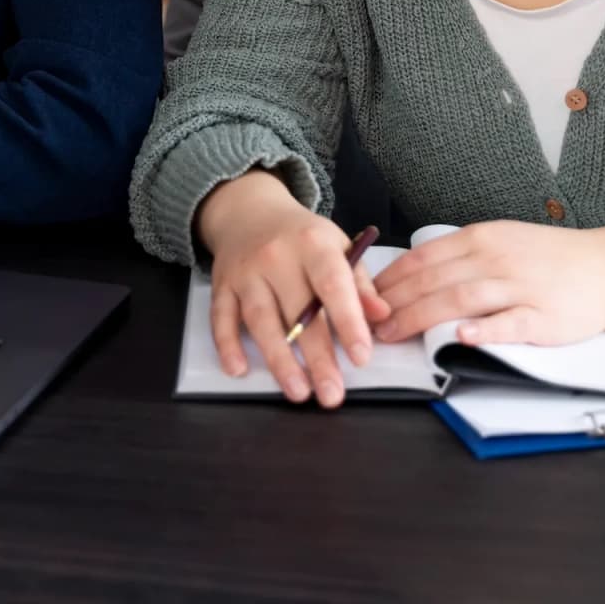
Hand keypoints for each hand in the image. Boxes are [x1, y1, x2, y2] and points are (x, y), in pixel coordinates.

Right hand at [196, 170, 389, 406]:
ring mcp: (246, 270)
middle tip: (333, 395)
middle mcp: (276, 255)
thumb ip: (359, 283)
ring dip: (278, 359)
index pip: (332, 283)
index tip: (362, 357)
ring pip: (261, 318)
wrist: (250, 210)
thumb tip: (382, 316)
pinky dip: (227, 344)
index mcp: (313, 243)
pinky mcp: (222, 284)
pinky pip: (221, 317)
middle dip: (317, 356)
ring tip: (298, 392)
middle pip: (298, 310)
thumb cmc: (302, 237)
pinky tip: (238, 370)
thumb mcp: (337, 246)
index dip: (348, 320)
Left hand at [373, 220, 604, 347]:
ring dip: (422, 317)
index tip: (363, 297)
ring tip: (394, 334)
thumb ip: (462, 257)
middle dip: (395, 304)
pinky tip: (463, 337)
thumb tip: (413, 275)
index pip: (424, 257)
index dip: (391, 279)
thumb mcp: (501, 242)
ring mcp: (519, 286)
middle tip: (367, 325)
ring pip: (461, 299)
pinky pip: (510, 323)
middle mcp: (496, 258)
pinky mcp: (544, 317)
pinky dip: (485, 330)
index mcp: (482, 238)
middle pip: (435, 280)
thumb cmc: (549, 259)